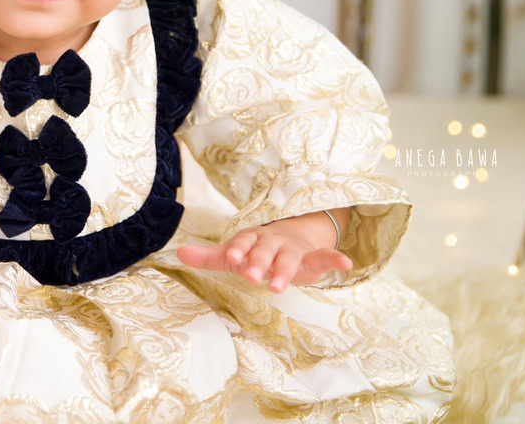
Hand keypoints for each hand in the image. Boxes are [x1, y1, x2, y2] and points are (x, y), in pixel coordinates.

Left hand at [176, 211, 352, 292]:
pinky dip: (334, 259)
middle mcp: (272, 242)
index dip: (238, 249)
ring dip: (284, 270)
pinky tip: (345, 263)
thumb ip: (208, 256)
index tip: (231, 258)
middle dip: (258, 262)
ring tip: (278, 287)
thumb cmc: (257, 249)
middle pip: (264, 250)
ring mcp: (293, 249)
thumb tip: (179, 254)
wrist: (292, 236)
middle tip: (251, 277)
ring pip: (289, 258)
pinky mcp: (312, 259)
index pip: (243, 241)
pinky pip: (325, 257)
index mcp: (252, 239)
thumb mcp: (234, 253)